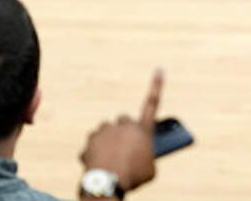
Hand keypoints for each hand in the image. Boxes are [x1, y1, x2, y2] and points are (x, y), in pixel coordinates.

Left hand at [79, 69, 163, 191]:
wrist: (108, 182)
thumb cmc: (133, 176)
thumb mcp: (150, 169)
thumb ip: (146, 157)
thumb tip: (139, 155)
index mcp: (143, 130)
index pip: (153, 103)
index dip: (157, 86)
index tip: (159, 68)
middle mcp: (125, 125)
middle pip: (125, 121)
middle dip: (123, 130)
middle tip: (124, 149)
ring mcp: (106, 130)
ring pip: (107, 132)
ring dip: (108, 141)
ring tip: (110, 160)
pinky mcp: (91, 138)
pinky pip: (93, 143)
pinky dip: (94, 152)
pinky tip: (98, 164)